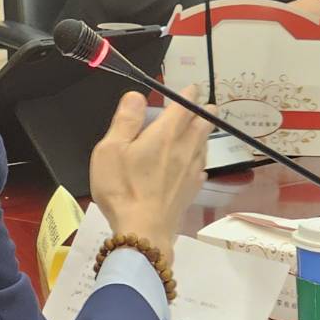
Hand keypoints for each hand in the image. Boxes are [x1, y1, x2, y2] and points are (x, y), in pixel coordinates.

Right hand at [88, 89, 211, 260]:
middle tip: (209, 106)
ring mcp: (190, 172)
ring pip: (203, 146)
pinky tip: (197, 166)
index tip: (191, 88)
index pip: (182, 107)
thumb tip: (138, 96)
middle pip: (201, 125)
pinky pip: (200, 169)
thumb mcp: (110, 149)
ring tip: (205, 129)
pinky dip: (200, 160)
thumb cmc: (122, 187)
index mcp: (165, 134)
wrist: (142, 231)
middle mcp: (184, 149)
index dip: (188, 95)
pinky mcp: (190, 191)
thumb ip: (125, 120)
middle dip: (205, 113)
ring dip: (205, 134)